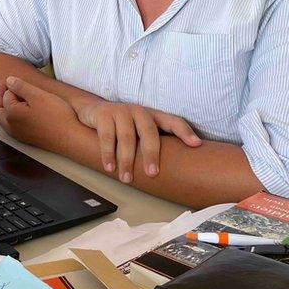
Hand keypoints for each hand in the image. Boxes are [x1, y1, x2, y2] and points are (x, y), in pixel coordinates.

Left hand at [0, 76, 74, 148]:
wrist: (71, 138)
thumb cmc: (56, 116)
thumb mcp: (38, 95)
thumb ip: (20, 87)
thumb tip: (8, 81)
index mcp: (10, 115)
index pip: (4, 96)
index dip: (10, 86)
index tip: (14, 80)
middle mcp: (10, 127)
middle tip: (5, 86)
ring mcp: (18, 135)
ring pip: (4, 119)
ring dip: (6, 106)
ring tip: (16, 96)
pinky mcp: (27, 138)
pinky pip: (13, 125)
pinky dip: (13, 115)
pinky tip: (24, 110)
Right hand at [70, 98, 200, 183]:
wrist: (92, 110)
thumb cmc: (121, 125)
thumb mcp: (138, 129)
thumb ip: (152, 141)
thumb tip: (173, 167)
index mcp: (152, 115)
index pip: (172, 121)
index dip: (185, 132)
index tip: (196, 144)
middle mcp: (139, 111)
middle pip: (149, 133)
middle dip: (151, 154)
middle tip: (152, 173)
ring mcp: (121, 111)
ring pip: (127, 138)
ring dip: (126, 160)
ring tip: (126, 178)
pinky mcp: (104, 115)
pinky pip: (107, 137)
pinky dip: (108, 154)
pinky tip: (110, 167)